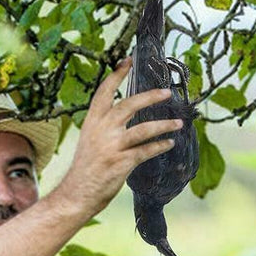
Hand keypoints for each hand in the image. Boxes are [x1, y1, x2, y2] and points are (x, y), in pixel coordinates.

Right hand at [55, 58, 181, 216]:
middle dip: (151, 97)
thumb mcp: (90, 141)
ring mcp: (112, 147)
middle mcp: (101, 131)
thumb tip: (125, 116)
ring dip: (164, 125)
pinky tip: (169, 143)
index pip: (104, 92)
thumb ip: (105, 128)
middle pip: (129, 105)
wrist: (76, 194)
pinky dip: (160, 146)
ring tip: (179, 123)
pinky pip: (147, 151)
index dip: (117, 75)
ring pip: (144, 129)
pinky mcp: (122, 163)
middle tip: (167, 93)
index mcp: (92, 122)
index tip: (128, 60)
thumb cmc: (85, 169)